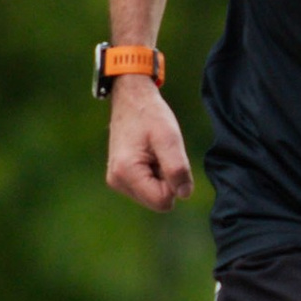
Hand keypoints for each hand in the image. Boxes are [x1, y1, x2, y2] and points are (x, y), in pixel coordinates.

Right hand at [104, 79, 192, 211]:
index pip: (163, 201)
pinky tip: (149, 155)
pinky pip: (146, 188)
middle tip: (161, 153)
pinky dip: (153, 174)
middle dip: (166, 180)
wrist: (131, 98)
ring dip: (161, 177)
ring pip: (153, 196)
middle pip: (157, 201)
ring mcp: (116, 181)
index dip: (174, 183)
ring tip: (154, 152)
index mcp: (126, 173)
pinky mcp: (119, 177)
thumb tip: (184, 194)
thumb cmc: (150, 114)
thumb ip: (177, 168)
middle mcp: (117, 181)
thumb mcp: (169, 138)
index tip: (168, 158)